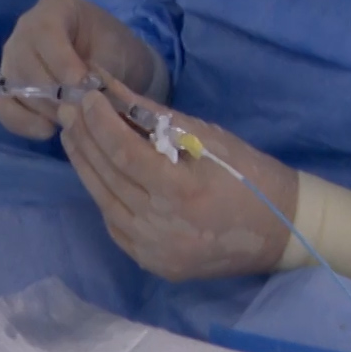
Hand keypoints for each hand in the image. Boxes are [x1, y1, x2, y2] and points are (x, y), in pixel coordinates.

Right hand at [0, 0, 161, 139]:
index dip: (61, 62)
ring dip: (44, 109)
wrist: (116, 67)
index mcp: (54, 9)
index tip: (82, 85)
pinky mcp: (8, 88)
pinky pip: (5, 108)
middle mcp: (24, 31)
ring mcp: (12, 59)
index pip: (45, 33)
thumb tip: (81, 94)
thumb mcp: (115, 52)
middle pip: (25, 63)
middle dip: (54, 93)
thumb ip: (96, 70)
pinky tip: (49, 129)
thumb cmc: (116, 51)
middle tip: (82, 109)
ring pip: (14, 87)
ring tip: (73, 117)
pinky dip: (24, 123)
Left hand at [60, 78, 298, 281]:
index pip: (124, 153)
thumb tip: (112, 87)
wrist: (281, 231)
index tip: (86, 95)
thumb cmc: (250, 174)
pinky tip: (95, 171)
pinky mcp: (153, 264)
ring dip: (85, 165)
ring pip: (104, 202)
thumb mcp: (208, 136)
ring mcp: (155, 251)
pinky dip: (103, 194)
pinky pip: (116, 225)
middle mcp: (162, 227)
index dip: (100, 122)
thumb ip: (156, 116)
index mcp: (182, 192)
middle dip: (85, 138)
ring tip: (73, 134)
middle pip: (108, 178)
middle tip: (69, 109)